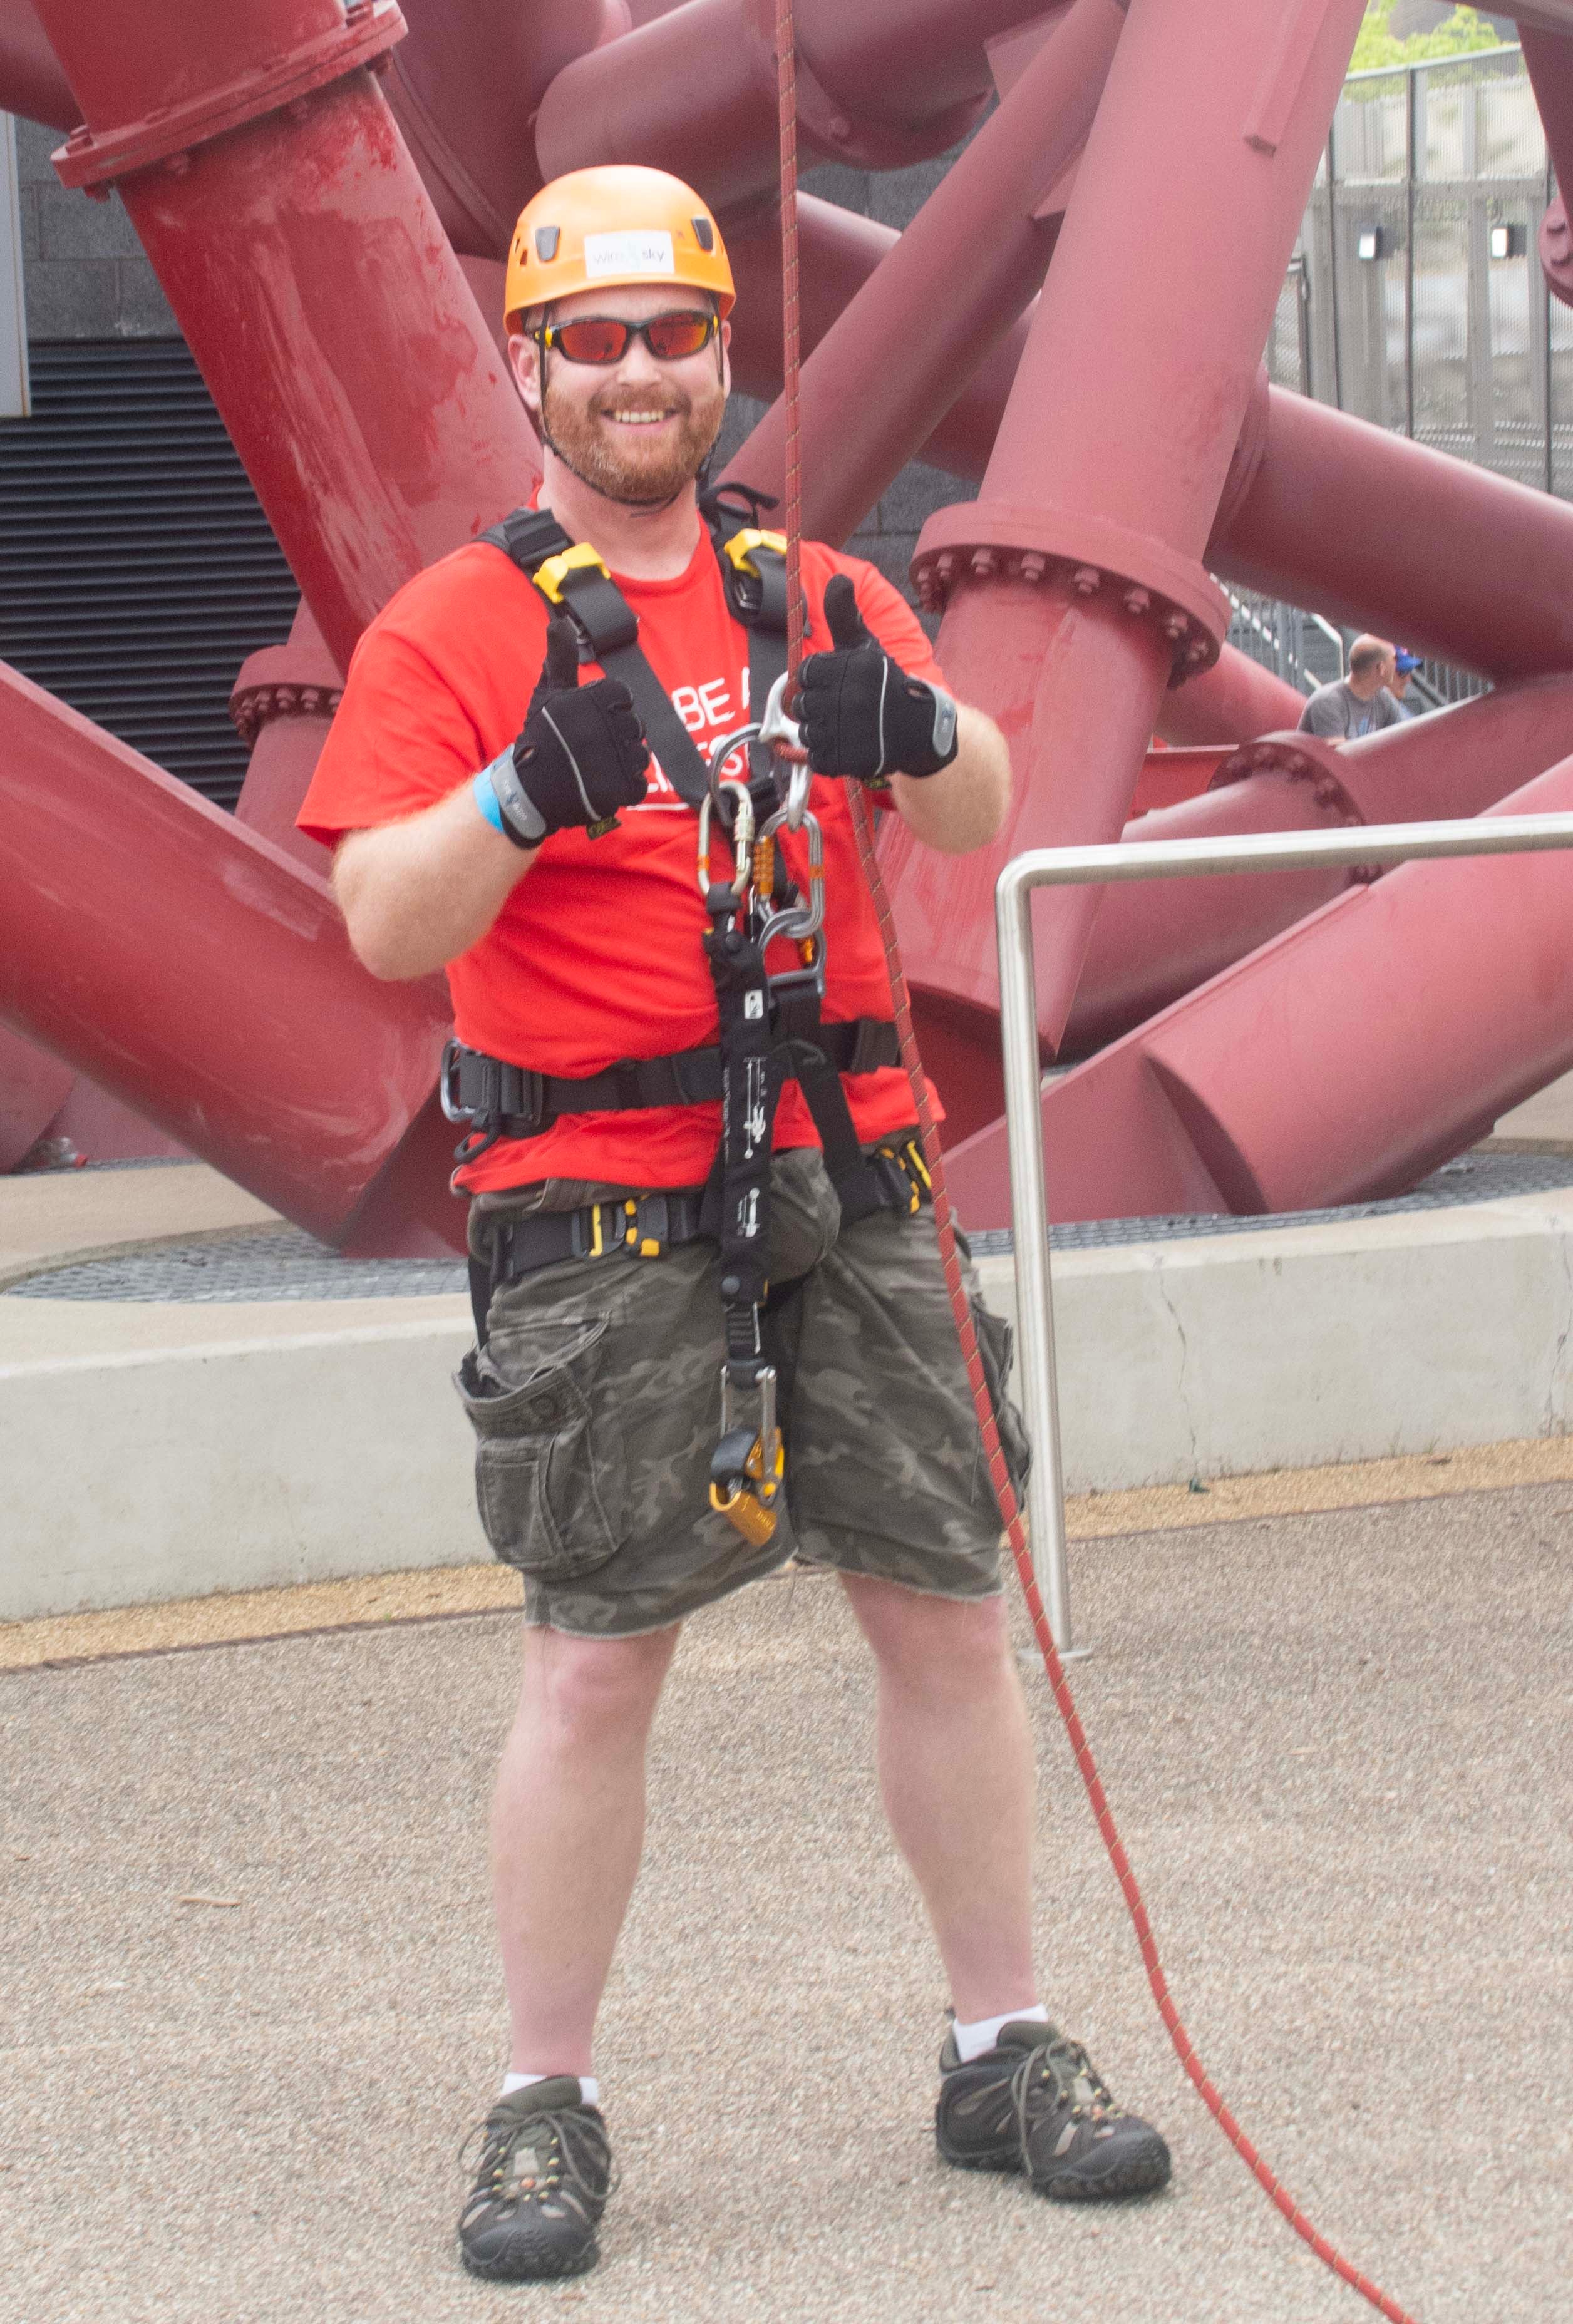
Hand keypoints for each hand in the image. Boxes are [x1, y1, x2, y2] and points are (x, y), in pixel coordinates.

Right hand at [483, 611, 649, 845]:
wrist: (529, 790)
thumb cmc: (542, 738)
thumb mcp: (550, 694)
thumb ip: (561, 658)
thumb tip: (559, 622)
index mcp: (600, 697)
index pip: (623, 696)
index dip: (607, 711)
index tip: (585, 724)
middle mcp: (612, 725)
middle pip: (635, 727)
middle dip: (615, 738)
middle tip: (588, 749)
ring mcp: (619, 758)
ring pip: (640, 756)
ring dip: (621, 764)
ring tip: (594, 768)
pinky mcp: (623, 788)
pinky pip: (638, 785)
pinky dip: (623, 789)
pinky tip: (601, 786)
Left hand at [797, 574, 958, 785]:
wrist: (921, 730)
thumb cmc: (888, 686)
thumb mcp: (867, 647)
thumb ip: (845, 616)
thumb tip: (837, 578)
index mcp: (851, 668)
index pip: (804, 673)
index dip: (815, 680)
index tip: (833, 685)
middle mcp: (849, 698)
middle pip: (801, 704)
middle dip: (816, 706)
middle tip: (840, 708)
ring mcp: (848, 731)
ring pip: (807, 732)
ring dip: (820, 731)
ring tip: (844, 727)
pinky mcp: (847, 759)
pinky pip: (817, 758)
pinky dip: (827, 754)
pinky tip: (845, 745)